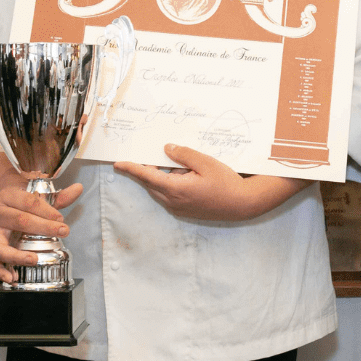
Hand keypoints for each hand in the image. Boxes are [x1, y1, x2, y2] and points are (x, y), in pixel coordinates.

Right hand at [0, 180, 82, 281]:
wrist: (6, 204)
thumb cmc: (24, 202)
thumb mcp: (40, 196)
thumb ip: (59, 196)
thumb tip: (78, 188)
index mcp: (9, 196)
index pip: (28, 202)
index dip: (46, 211)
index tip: (61, 219)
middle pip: (19, 221)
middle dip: (43, 228)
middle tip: (62, 232)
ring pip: (0, 245)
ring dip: (17, 255)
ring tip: (33, 260)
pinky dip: (0, 272)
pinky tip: (13, 278)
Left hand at [113, 143, 303, 221]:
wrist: (242, 204)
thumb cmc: (226, 183)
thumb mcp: (205, 162)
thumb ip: (184, 155)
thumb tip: (166, 150)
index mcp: (176, 189)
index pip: (147, 176)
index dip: (131, 169)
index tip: (118, 163)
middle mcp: (174, 201)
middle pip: (150, 184)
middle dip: (145, 170)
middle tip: (144, 156)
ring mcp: (179, 208)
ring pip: (159, 190)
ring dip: (160, 177)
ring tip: (178, 166)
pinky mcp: (185, 211)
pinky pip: (169, 196)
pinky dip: (169, 184)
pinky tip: (184, 175)